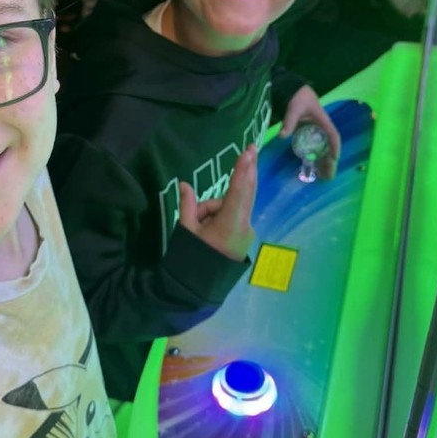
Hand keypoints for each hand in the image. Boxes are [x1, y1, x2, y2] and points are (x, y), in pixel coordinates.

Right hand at [178, 144, 256, 260]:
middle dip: (246, 171)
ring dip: (215, 206)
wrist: (199, 288)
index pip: (238, 192)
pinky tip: (206, 223)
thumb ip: (188, 205)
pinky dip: (221, 212)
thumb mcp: (186, 230)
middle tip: (251, 148)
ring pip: (233, 205)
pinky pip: (234, 214)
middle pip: (246, 192)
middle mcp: (244, 226)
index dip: (242, 170)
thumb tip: (185, 184)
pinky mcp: (244, 235)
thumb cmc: (192, 259)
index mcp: (230, 225)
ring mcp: (246, 231)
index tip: (248, 153)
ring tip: (197, 225)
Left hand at [279, 86, 339, 179]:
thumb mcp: (294, 109)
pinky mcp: (308, 133)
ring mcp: (315, 132)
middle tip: (329, 176)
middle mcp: (321, 128)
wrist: (293, 90)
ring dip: (323, 162)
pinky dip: (314, 158)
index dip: (335, 147)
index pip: (332, 135)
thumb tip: (282, 136)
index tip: (335, 159)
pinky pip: (314, 148)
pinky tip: (312, 169)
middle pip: (328, 147)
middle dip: (329, 162)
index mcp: (322, 121)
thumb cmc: (298, 97)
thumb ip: (289, 122)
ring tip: (323, 177)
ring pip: (322, 149)